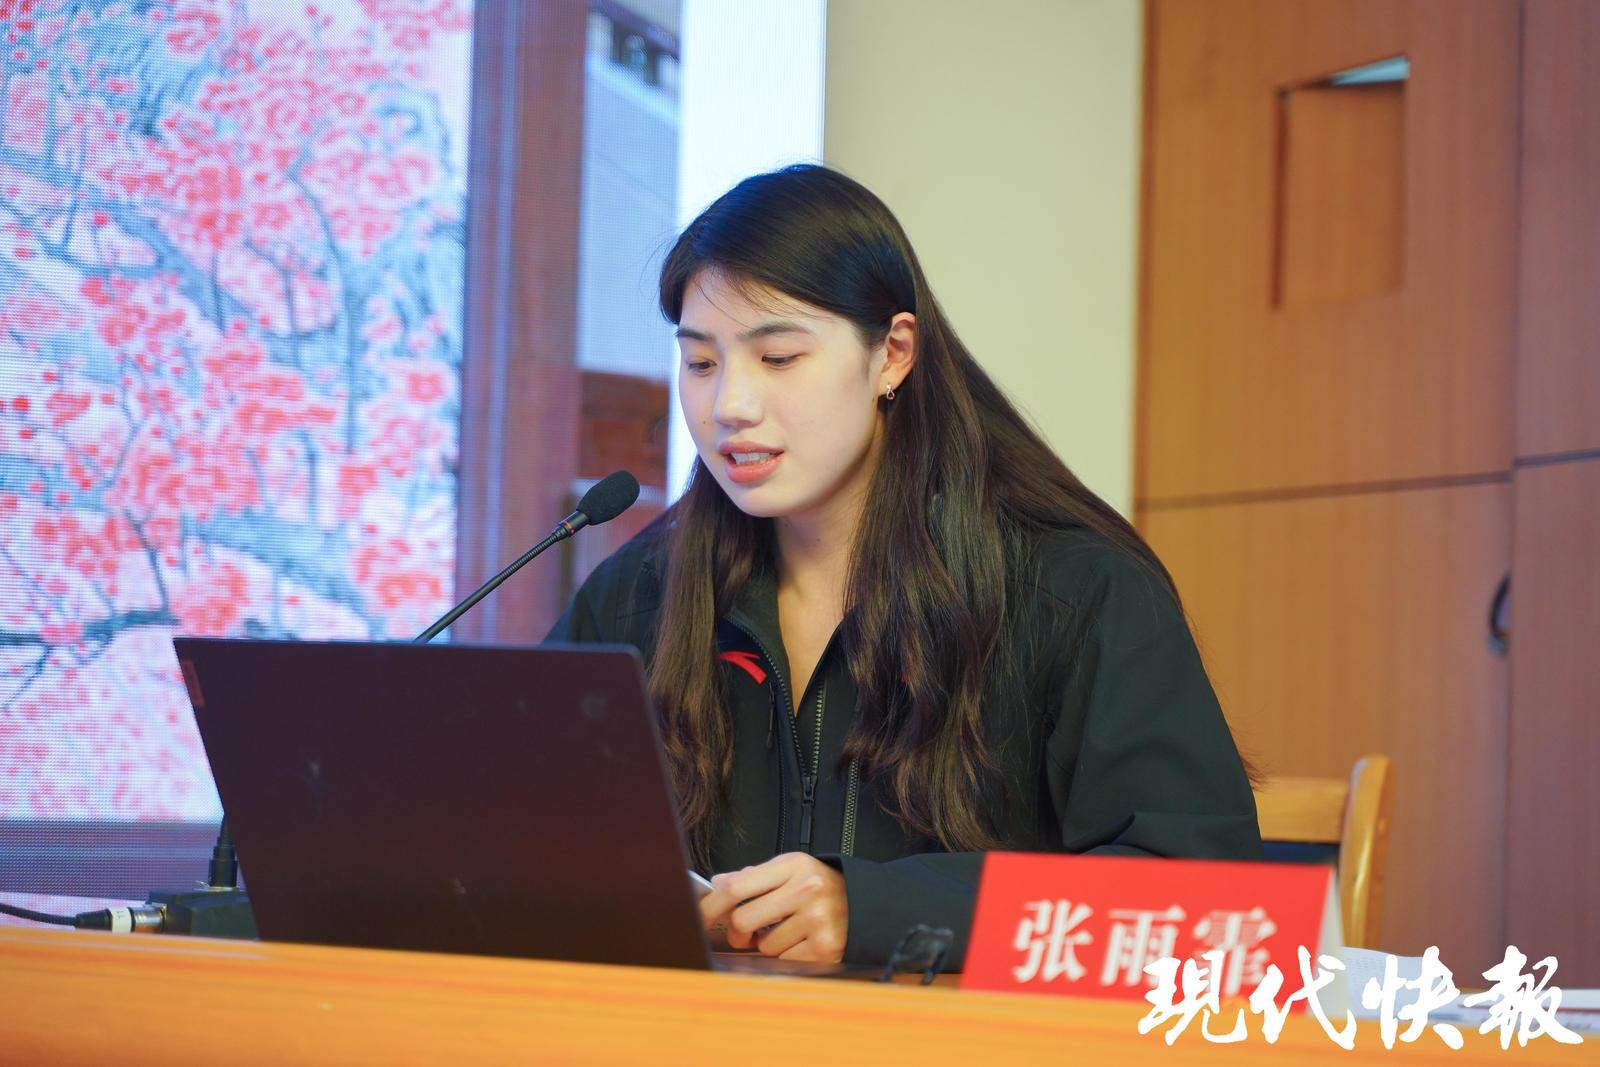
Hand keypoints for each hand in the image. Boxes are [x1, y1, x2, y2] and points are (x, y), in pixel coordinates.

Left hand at [698, 852, 848, 962]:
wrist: (868, 903)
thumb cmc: (822, 885)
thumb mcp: (791, 869)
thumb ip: (753, 876)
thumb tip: (717, 883)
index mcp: (794, 866)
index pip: (737, 887)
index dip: (712, 905)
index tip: (703, 916)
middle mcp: (807, 890)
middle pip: (743, 920)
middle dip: (738, 932)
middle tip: (745, 932)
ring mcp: (817, 921)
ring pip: (763, 945)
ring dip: (767, 943)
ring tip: (787, 931)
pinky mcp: (825, 948)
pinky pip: (783, 960)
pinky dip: (786, 955)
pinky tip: (800, 941)